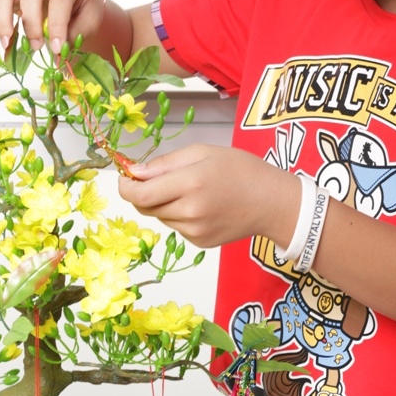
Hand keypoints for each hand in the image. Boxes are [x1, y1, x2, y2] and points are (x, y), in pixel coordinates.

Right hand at [0, 0, 104, 53]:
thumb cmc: (84, 8)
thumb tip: (55, 50)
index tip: (58, 48)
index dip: (57, 25)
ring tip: (8, 42)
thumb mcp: (90, 20)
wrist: (78, 0)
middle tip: (37, 47)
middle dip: (32, 23)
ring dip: (4, 20)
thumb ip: (74, 33)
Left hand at [118, 143, 298, 248]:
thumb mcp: (203, 152)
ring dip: (162, 203)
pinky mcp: (199, 243)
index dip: (125, 186)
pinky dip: (178, 215)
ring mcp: (194, 231)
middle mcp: (190, 211)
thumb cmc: (241, 170)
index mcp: (191, 183)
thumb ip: (165, 163)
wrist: (272, 202)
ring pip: (159, 217)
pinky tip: (200, 206)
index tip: (124, 177)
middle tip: (155, 179)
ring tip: (189, 190)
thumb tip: (133, 172)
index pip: (140, 194)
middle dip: (142, 193)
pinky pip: (175, 227)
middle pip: (145, 207)